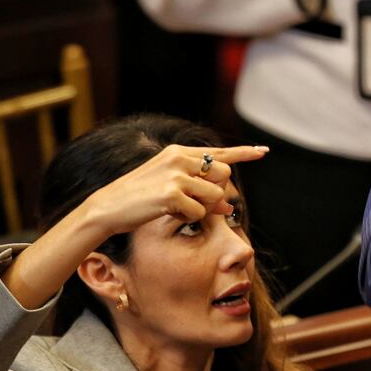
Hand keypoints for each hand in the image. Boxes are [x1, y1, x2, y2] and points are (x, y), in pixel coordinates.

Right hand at [84, 144, 267, 237]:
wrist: (107, 209)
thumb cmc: (139, 200)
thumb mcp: (170, 187)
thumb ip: (199, 188)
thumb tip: (229, 203)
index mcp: (178, 153)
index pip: (219, 152)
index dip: (244, 153)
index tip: (263, 152)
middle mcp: (179, 159)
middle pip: (223, 175)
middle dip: (217, 193)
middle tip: (195, 203)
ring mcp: (175, 175)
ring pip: (215, 195)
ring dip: (203, 208)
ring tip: (177, 209)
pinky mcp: (171, 194)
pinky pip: (199, 212)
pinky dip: (189, 219)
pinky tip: (170, 215)